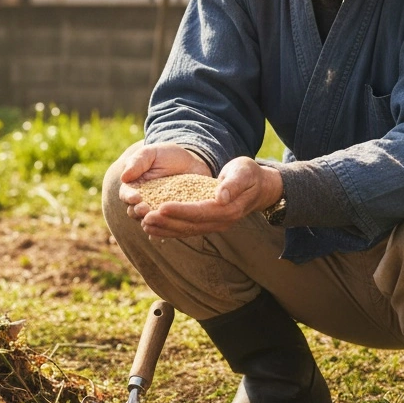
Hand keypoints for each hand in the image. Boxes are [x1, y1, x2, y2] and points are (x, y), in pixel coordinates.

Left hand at [120, 148, 282, 238]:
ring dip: (165, 229)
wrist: (259, 187)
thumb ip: (233, 183)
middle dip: (166, 222)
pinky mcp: (208, 224)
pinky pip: (187, 230)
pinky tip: (154, 227)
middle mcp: (221, 222)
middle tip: (145, 217)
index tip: (160, 206)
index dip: (180, 211)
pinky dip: (170, 230)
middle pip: (190, 225)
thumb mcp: (243, 172)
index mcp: (228, 209)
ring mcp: (215, 225)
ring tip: (144, 223)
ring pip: (186, 231)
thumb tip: (221, 196)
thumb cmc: (249, 174)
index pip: (200, 212)